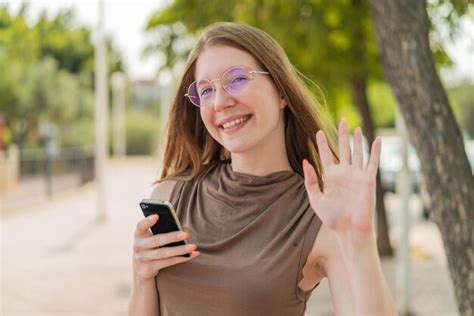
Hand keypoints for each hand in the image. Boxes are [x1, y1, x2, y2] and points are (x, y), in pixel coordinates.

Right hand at [133, 214, 199, 281]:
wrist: (141, 269)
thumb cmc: (150, 247)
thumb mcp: (149, 238)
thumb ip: (158, 231)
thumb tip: (178, 228)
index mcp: (139, 235)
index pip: (141, 226)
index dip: (148, 221)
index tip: (157, 215)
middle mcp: (138, 246)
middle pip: (157, 240)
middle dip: (172, 237)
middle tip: (186, 234)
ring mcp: (142, 259)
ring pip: (164, 253)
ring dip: (180, 250)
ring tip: (193, 246)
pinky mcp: (149, 268)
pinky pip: (168, 262)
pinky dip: (182, 258)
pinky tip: (192, 254)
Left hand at [303, 119, 380, 235]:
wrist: (349, 230)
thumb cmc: (332, 218)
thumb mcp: (316, 198)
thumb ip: (310, 180)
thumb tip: (305, 161)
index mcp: (331, 177)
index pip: (326, 155)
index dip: (323, 143)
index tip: (319, 131)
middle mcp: (344, 173)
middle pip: (343, 148)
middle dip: (342, 134)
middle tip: (342, 119)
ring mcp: (356, 175)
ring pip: (358, 152)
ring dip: (358, 140)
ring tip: (356, 127)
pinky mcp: (368, 180)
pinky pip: (372, 162)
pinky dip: (375, 151)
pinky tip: (376, 139)